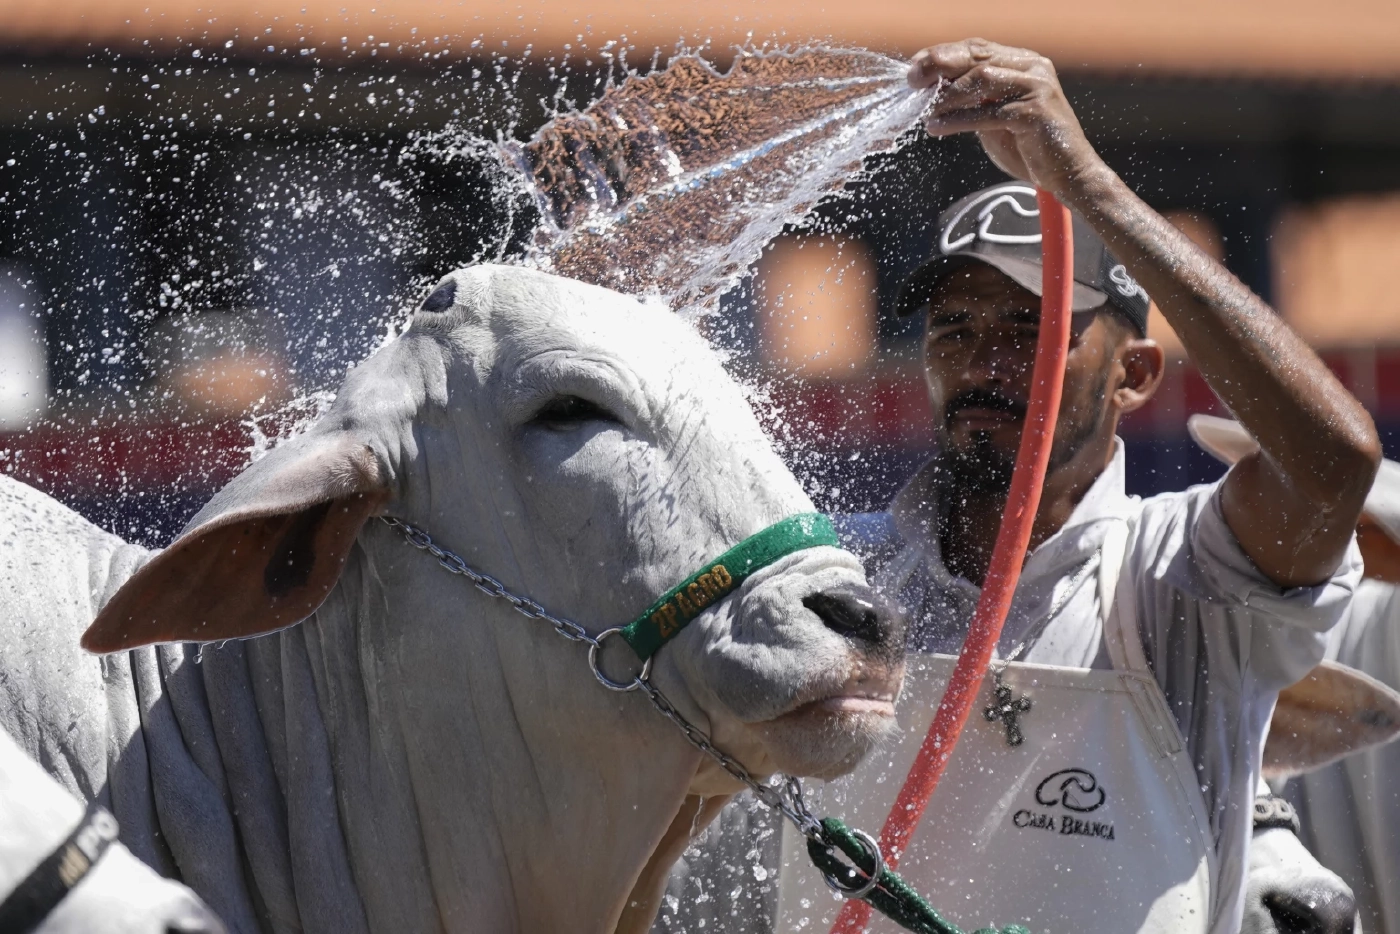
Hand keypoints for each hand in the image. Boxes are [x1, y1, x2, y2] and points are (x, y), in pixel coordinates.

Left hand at [908, 39, 1106, 197]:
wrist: (1067, 174)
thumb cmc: (1027, 147)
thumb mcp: (994, 117)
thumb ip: (971, 101)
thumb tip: (932, 91)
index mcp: (1022, 63)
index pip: (976, 48)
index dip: (942, 54)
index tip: (914, 68)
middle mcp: (1032, 68)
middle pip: (977, 56)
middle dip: (940, 66)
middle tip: (912, 81)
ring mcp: (1037, 88)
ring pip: (982, 79)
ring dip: (947, 96)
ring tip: (926, 112)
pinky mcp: (1036, 113)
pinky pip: (989, 112)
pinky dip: (959, 120)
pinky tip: (937, 127)